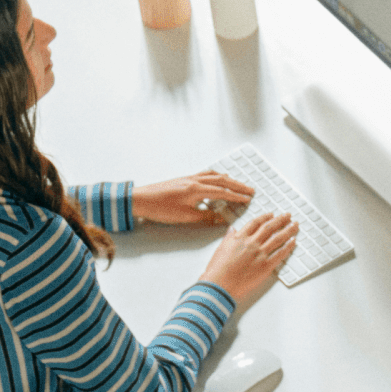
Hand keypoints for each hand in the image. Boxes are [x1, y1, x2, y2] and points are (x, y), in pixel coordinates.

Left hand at [133, 171, 254, 225]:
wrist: (140, 199)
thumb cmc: (160, 208)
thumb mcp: (185, 217)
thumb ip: (205, 216)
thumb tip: (219, 217)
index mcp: (196, 190)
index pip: (222, 192)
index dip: (237, 196)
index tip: (248, 198)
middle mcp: (194, 180)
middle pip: (221, 180)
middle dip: (237, 185)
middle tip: (250, 189)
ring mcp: (188, 178)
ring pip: (213, 175)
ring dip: (227, 178)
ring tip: (237, 182)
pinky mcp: (183, 179)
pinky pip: (204, 174)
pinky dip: (214, 176)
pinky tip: (215, 178)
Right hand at [200, 211, 296, 302]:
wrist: (220, 284)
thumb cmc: (217, 270)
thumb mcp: (221, 248)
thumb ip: (229, 237)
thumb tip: (232, 229)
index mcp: (240, 238)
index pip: (255, 223)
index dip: (265, 217)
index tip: (272, 214)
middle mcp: (252, 243)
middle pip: (269, 227)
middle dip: (280, 220)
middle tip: (288, 215)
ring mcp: (260, 254)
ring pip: (278, 238)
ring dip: (288, 230)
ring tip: (295, 225)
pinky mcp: (266, 266)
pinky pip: (280, 254)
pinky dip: (288, 247)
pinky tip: (293, 242)